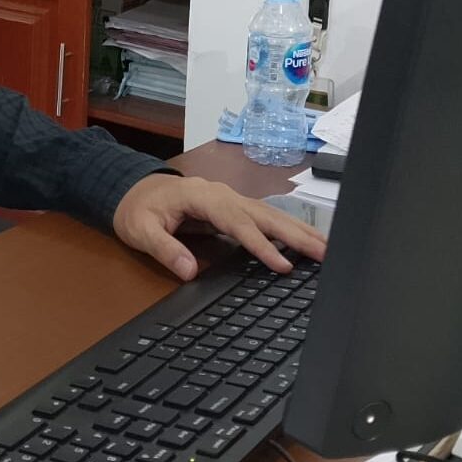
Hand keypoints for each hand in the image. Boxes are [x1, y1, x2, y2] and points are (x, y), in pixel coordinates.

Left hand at [113, 173, 326, 279]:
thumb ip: (165, 249)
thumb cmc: (137, 210)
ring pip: (270, 215)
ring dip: (299, 231)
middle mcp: (223, 195)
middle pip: (264, 215)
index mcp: (202, 197)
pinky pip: (265, 219)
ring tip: (328, 248)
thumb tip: (189, 272)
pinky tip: (305, 242)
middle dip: (296, 234)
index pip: (238, 222)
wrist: (133, 189)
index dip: (261, 245)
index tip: (282, 265)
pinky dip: (288, 230)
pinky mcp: (234, 209)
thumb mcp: (141, 230)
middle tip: (326, 253)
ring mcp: (230, 200)